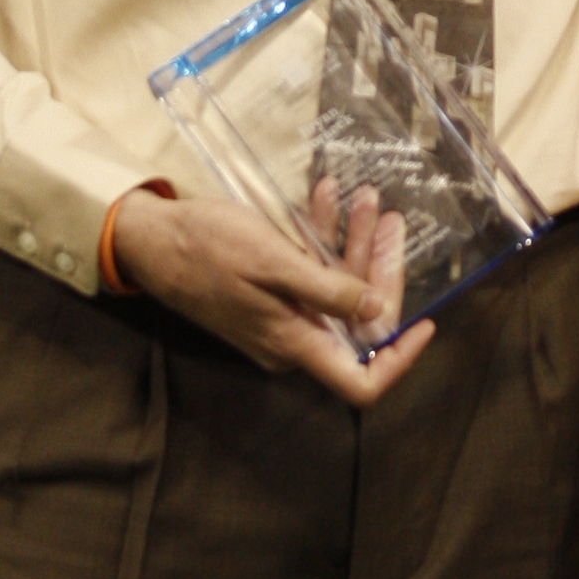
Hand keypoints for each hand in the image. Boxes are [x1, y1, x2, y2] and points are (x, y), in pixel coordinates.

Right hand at [109, 184, 434, 403]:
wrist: (150, 238)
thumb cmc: (206, 248)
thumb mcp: (272, 263)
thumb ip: (327, 292)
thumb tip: (378, 315)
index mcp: (293, 344)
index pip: (361, 381)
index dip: (400, 359)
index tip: (428, 323)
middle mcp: (291, 339)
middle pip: (358, 321)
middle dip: (379, 269)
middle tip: (389, 217)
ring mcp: (279, 317)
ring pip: (336, 289)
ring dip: (353, 244)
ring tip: (364, 197)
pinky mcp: (268, 294)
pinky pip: (309, 274)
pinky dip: (321, 239)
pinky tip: (325, 198)